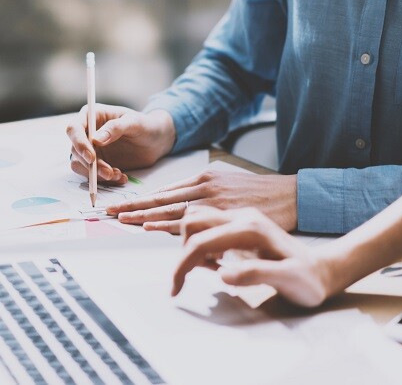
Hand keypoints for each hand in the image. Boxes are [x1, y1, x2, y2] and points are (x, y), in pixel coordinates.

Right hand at [67, 104, 175, 183]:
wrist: (157, 140)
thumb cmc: (146, 125)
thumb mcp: (134, 123)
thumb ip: (116, 128)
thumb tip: (96, 140)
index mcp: (92, 116)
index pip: (74, 129)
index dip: (79, 144)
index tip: (92, 158)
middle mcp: (87, 133)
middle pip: (75, 151)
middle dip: (91, 165)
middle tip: (109, 173)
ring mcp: (92, 149)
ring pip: (81, 166)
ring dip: (96, 175)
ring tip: (118, 175)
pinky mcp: (98, 164)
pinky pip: (94, 176)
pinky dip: (106, 180)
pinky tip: (122, 177)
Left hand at [106, 171, 297, 233]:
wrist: (288, 194)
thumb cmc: (259, 193)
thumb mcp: (229, 185)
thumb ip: (205, 195)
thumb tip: (184, 209)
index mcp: (204, 178)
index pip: (166, 191)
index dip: (142, 200)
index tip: (123, 206)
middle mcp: (204, 185)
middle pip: (162, 197)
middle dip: (134, 206)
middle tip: (110, 212)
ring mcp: (212, 197)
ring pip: (171, 207)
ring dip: (144, 214)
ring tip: (121, 219)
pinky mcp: (223, 210)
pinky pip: (190, 218)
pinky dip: (167, 223)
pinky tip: (151, 227)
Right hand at [172, 206, 330, 307]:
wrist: (321, 269)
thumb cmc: (308, 279)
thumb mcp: (288, 279)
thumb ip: (256, 274)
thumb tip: (222, 275)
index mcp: (250, 228)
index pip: (202, 241)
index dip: (183, 265)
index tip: (175, 289)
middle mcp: (242, 216)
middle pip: (194, 221)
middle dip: (183, 251)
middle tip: (191, 277)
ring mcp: (240, 218)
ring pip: (198, 222)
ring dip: (191, 247)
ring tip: (209, 270)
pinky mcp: (239, 225)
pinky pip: (208, 228)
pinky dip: (202, 247)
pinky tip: (217, 264)